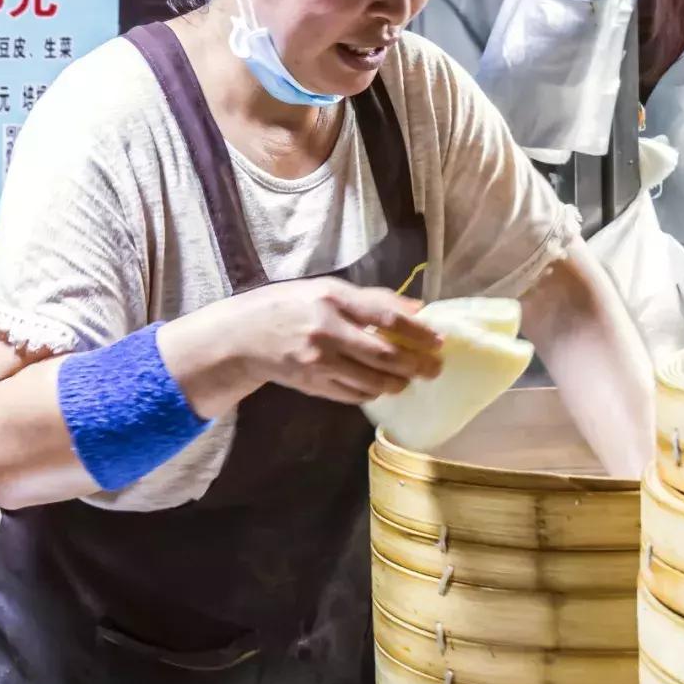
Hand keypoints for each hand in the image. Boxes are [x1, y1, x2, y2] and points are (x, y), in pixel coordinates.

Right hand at [234, 277, 443, 404]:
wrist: (245, 335)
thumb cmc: (292, 305)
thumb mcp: (328, 289)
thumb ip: (372, 298)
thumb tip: (417, 308)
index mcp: (333, 299)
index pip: (386, 317)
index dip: (418, 332)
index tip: (438, 341)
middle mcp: (327, 331)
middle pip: (385, 355)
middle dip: (417, 365)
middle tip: (435, 368)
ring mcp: (319, 362)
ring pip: (373, 380)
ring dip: (398, 383)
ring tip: (410, 379)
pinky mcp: (313, 384)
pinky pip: (354, 394)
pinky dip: (374, 392)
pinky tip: (382, 386)